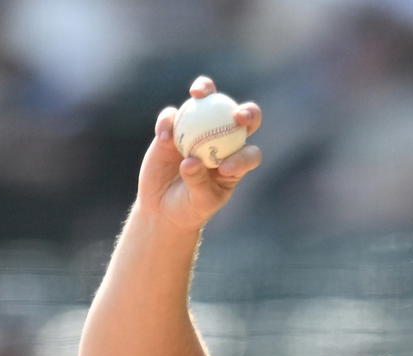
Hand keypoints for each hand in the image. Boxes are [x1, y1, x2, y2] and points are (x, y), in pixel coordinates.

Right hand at [138, 75, 262, 231]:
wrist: (163, 207)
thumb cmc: (189, 208)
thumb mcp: (198, 201)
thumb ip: (198, 182)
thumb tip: (190, 160)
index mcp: (237, 162)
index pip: (249, 154)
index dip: (245, 157)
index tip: (224, 169)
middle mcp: (222, 141)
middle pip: (239, 118)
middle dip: (247, 112)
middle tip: (238, 116)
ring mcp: (199, 130)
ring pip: (206, 102)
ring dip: (204, 90)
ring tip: (197, 94)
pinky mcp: (174, 127)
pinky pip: (172, 117)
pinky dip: (168, 122)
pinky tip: (164, 136)